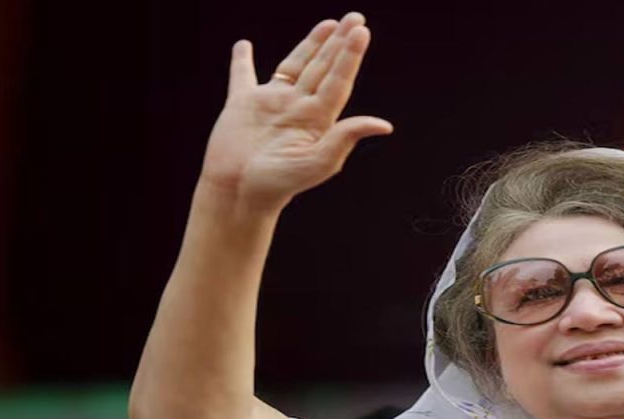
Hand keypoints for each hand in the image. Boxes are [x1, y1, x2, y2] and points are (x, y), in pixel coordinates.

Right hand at [198, 14, 392, 214]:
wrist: (240, 194)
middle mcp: (297, 107)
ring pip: (294, 66)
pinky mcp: (242, 105)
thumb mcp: (318, 163)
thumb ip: (345, 138)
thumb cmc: (279, 184)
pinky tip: (244, 45)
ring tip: (328, 24)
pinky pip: (242, 76)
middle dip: (339, 43)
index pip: (338, 80)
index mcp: (316, 119)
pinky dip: (242, 61)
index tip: (362, 32)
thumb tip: (383, 125)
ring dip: (311, 44)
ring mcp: (271, 104)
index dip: (350, 56)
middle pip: (323, 68)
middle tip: (356, 19)